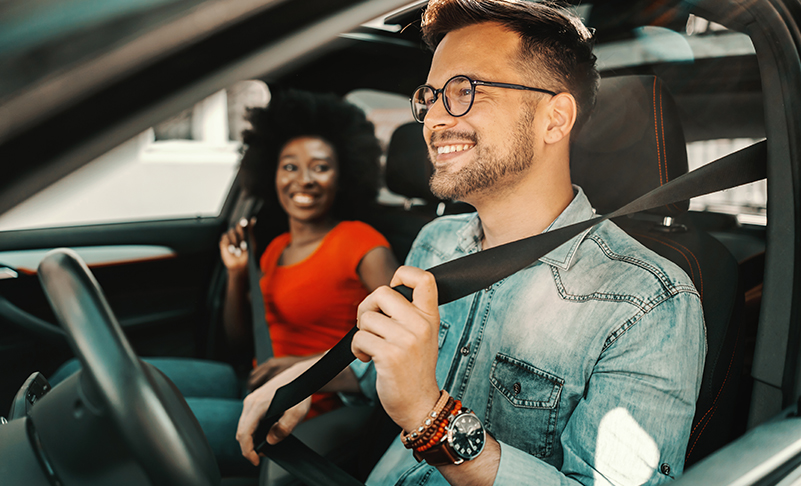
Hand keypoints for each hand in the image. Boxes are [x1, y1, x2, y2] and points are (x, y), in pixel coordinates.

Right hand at [219, 217, 251, 272]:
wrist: (240, 265)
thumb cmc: (248, 255)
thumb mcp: (252, 242)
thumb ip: (251, 231)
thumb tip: (253, 219)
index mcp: (244, 233)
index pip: (242, 224)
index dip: (243, 222)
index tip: (244, 222)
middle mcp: (236, 234)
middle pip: (236, 227)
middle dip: (240, 235)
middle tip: (244, 244)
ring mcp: (229, 238)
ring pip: (231, 232)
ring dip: (235, 242)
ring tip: (238, 250)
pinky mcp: (223, 243)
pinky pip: (225, 238)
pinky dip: (229, 244)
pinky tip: (231, 250)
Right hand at [236, 360, 314, 465]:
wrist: (299, 376)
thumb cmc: (298, 391)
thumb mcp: (297, 413)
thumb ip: (283, 428)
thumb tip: (270, 440)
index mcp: (258, 405)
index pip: (244, 434)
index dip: (247, 451)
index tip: (256, 461)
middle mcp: (250, 402)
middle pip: (240, 432)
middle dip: (248, 447)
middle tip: (261, 456)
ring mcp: (251, 400)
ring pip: (243, 426)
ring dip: (250, 439)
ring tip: (263, 447)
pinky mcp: (254, 401)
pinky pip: (248, 420)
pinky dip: (252, 431)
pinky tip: (263, 435)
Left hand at [352, 266, 441, 432]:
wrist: (420, 405)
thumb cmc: (415, 370)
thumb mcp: (422, 336)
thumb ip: (409, 314)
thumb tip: (383, 293)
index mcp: (430, 317)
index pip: (424, 279)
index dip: (403, 274)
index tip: (393, 288)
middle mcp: (421, 326)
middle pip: (383, 292)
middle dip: (367, 307)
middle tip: (369, 324)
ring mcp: (406, 340)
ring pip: (367, 318)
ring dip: (361, 334)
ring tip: (371, 348)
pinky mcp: (390, 356)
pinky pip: (360, 338)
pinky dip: (357, 348)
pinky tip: (368, 358)